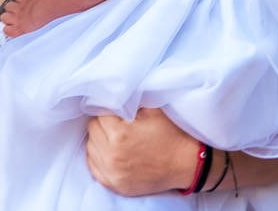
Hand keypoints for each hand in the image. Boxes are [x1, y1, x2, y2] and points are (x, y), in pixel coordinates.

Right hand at [0, 0, 46, 37]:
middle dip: (7, 17)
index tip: (10, 29)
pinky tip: (23, 0)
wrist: (47, 7)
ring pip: (8, 6)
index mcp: (20, 29)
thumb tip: (32, 31)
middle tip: (12, 18)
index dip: (8, 29)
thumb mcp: (38, 31)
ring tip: (17, 8)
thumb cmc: (46, 20)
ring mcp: (19, 7)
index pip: (7, 30)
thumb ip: (31, 31)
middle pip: (3, 17)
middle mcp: (17, 18)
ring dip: (11, 7)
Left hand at [84, 107, 199, 196]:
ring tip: (115, 137)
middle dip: (103, 123)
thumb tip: (111, 93)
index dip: (109, 109)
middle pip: (93, 129)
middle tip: (117, 123)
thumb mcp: (151, 109)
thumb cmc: (170, 134)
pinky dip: (98, 157)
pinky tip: (110, 151)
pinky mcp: (115, 184)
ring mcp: (112, 172)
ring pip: (91, 147)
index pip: (99, 113)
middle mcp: (112, 155)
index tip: (117, 111)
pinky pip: (94, 167)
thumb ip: (128, 100)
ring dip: (99, 139)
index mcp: (119, 134)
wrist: (186, 163)